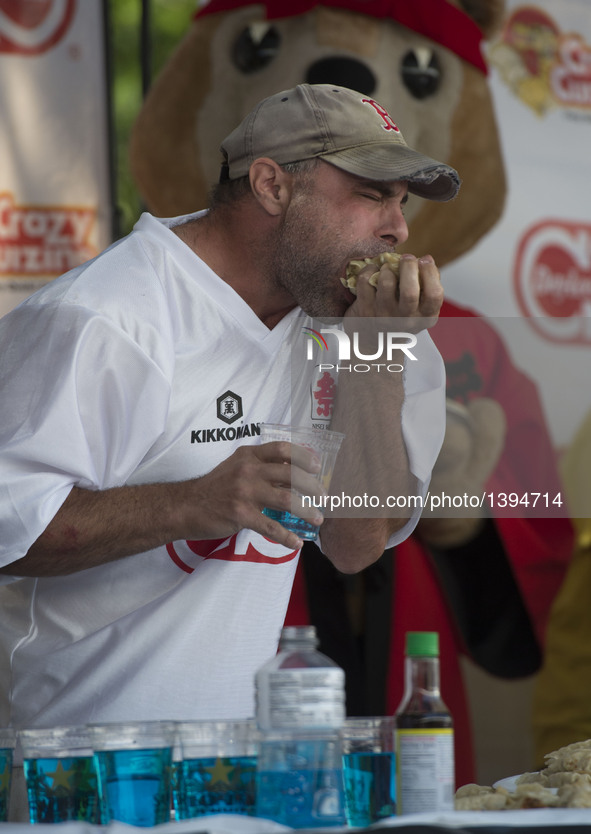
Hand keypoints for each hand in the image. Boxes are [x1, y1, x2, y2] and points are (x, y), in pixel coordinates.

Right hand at [185, 441, 325, 548]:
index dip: (303, 456)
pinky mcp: (241, 515)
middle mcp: (248, 470)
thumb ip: (260, 466)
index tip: (317, 466)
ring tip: (318, 519)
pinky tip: (297, 543)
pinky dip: (287, 537)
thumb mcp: (236, 466)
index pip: (282, 449)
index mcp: (249, 455)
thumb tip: (292, 473)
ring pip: (287, 500)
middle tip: (324, 497)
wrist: (186, 506)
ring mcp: (245, 492)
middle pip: (291, 474)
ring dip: (307, 511)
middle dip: (313, 487)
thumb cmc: (214, 487)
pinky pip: (271, 527)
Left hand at [345, 254, 442, 330]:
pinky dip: (369, 269)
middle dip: (409, 267)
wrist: (375, 341)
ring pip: (386, 283)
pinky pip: (365, 282)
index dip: (430, 272)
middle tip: (407, 258)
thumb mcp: (421, 307)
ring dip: (388, 268)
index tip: (425, 260)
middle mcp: (406, 320)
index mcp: (425, 317)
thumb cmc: (401, 316)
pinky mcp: (365, 311)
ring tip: (388, 267)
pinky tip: (373, 271)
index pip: (435, 295)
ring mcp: (384, 317)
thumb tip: (427, 259)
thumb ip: (427, 284)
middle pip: (410, 291)